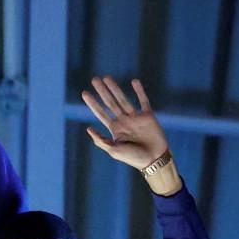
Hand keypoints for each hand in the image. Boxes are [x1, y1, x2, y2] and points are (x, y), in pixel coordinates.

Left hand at [81, 77, 180, 194]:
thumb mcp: (114, 151)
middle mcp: (124, 121)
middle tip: (94, 80)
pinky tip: (134, 81)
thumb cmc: (133, 158)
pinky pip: (143, 101)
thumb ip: (101, 140)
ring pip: (123, 99)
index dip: (93, 104)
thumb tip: (88, 128)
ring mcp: (136, 118)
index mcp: (115, 129)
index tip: (84, 93)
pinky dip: (139, 91)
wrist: (154, 160)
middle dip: (102, 92)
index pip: (101, 114)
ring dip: (115, 88)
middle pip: (110, 103)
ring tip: (106, 77)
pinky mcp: (148, 116)